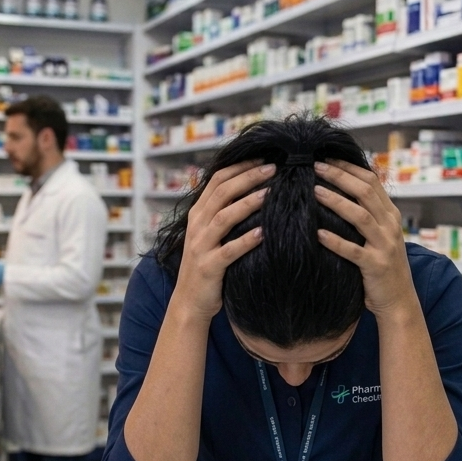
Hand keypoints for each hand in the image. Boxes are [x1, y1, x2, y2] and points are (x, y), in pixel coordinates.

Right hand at [173, 160, 273, 321]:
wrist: (189, 302)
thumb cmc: (207, 265)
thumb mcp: (209, 234)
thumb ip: (222, 212)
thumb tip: (249, 189)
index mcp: (197, 214)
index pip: (217, 180)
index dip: (239, 167)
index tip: (263, 158)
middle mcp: (197, 226)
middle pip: (222, 193)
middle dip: (247, 178)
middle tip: (273, 169)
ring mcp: (201, 246)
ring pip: (224, 217)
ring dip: (248, 203)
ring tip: (270, 193)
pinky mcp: (209, 267)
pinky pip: (229, 251)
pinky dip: (246, 241)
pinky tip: (263, 233)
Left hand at [313, 160, 416, 316]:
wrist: (400, 301)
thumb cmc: (383, 266)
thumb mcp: (381, 234)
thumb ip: (368, 213)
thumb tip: (342, 189)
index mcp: (390, 215)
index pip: (371, 181)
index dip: (348, 167)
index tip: (326, 158)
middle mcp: (390, 226)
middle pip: (365, 192)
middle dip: (339, 176)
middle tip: (316, 166)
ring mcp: (384, 246)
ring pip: (360, 216)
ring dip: (336, 201)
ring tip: (314, 191)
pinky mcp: (375, 266)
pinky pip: (353, 251)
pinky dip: (335, 241)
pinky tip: (318, 234)